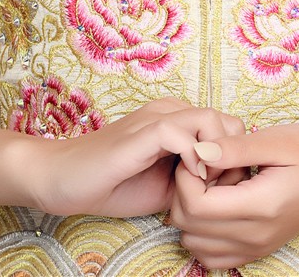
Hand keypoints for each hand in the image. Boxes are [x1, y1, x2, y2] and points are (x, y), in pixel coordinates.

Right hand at [29, 97, 245, 218]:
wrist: (64, 179)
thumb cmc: (113, 184)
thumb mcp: (166, 186)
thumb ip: (194, 180)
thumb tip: (227, 187)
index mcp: (176, 120)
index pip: (226, 127)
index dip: (233, 158)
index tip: (225, 188)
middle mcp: (169, 111)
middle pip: (225, 120)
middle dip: (230, 157)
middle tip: (218, 188)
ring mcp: (154, 117)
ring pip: (207, 118)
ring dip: (215, 156)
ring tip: (203, 185)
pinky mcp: (141, 131)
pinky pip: (180, 131)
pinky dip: (193, 156)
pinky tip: (187, 180)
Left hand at [168, 122, 298, 268]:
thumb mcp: (278, 139)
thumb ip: (235, 148)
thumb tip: (198, 151)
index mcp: (261, 206)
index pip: (196, 206)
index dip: (185, 177)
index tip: (200, 153)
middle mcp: (256, 236)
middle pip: (189, 227)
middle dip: (184, 192)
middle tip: (207, 164)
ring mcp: (258, 247)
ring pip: (196, 243)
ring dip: (193, 212)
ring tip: (215, 182)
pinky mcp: (259, 249)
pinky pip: (213, 255)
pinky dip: (204, 232)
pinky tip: (220, 202)